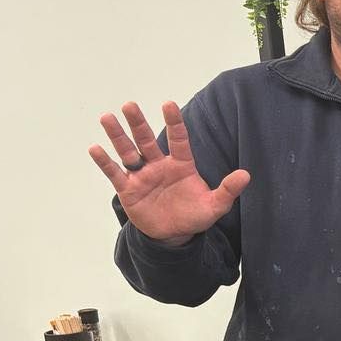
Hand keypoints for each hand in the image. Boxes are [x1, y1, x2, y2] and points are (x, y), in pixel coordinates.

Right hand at [88, 101, 249, 243]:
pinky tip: (95, 148)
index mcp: (181, 165)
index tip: (168, 104)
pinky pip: (114, 173)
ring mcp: (142, 176)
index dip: (174, 123)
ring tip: (107, 118)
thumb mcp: (214, 205)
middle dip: (138, 123)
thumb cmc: (194, 216)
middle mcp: (159, 165)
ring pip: (128, 152)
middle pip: (147, 140)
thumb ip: (228, 190)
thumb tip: (246, 175)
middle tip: (129, 105)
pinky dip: (105, 162)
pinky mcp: (128, 190)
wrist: (174, 235)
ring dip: (118, 136)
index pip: (178, 140)